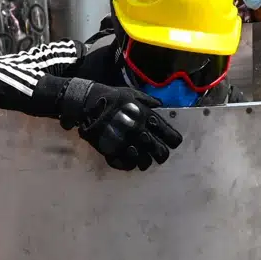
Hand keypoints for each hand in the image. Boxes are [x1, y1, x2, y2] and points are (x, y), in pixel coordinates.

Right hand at [56, 80, 183, 170]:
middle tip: (157, 152)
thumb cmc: (111, 97)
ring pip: (146, 163)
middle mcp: (140, 132)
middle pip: (161, 153)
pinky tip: (129, 158)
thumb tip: (160, 106)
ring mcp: (127, 144)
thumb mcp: (132, 94)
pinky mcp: (113, 152)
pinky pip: (128, 165)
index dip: (173, 141)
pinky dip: (130, 164)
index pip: (171, 137)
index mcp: (148, 118)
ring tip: (142, 156)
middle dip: (161, 154)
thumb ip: (148, 101)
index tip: (171, 142)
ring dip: (146, 160)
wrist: (87, 103)